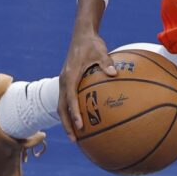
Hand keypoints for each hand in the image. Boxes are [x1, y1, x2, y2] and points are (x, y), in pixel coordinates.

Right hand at [58, 27, 113, 141]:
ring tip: (75, 135)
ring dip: (67, 121)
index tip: (80, 125)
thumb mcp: (100, 51)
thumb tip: (115, 73)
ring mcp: (64, 82)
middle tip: (75, 139)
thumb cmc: (92, 44)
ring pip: (62, 106)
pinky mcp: (68, 82)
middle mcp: (64, 81)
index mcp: (69, 76)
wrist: (82, 35)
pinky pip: (67, 100)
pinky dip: (71, 111)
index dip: (74, 113)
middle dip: (67, 124)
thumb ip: (106, 63)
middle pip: (61, 108)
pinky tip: (80, 120)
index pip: (70, 99)